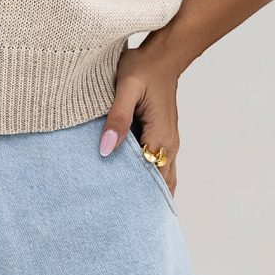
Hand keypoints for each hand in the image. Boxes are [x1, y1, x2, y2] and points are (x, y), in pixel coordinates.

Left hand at [97, 40, 180, 196]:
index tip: (115, 209)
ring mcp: (168, 143)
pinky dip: (148, 179)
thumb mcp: (125, 89)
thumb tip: (105, 149)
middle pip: (158, 184)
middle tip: (117, 219)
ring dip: (146, 191)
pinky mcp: (162, 138)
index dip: (133, 194)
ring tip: (124, 209)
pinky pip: (158, 166)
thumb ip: (117, 118)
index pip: (149, 178)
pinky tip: (131, 186)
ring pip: (161, 178)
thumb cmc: (142, 68)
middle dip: (140, 199)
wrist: (162, 56)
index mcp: (160, 137)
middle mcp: (169, 145)